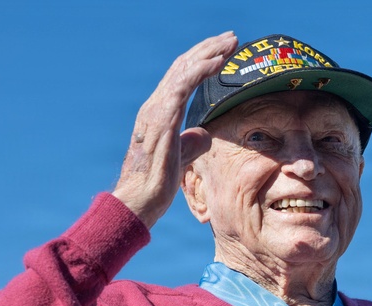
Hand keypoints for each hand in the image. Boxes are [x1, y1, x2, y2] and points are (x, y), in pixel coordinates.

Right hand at [112, 31, 238, 227]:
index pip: (182, 77)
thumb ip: (191, 143)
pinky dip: (199, 71)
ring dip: (209, 53)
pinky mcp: (161, 121)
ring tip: (230, 43)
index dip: (203, 60)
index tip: (224, 51)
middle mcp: (155, 106)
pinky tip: (216, 62)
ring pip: (183, 71)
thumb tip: (203, 134)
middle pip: (183, 67)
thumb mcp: (181, 158)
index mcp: (159, 113)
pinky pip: (181, 87)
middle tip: (232, 37)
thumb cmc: (156, 184)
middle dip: (209, 49)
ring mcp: (156, 112)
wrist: (138, 201)